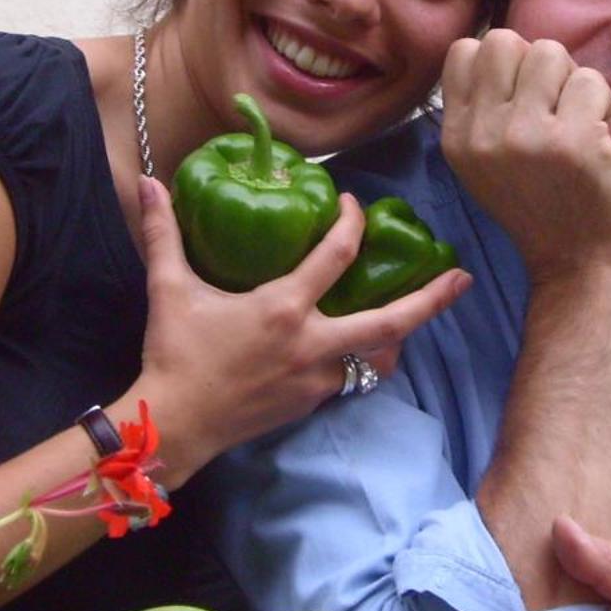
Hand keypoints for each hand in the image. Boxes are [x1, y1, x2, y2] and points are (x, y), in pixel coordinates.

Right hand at [132, 178, 469, 473]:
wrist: (175, 427)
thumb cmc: (174, 355)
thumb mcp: (169, 289)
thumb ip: (164, 234)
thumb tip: (147, 184)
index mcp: (284, 308)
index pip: (338, 254)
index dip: (353, 222)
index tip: (355, 206)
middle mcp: (312, 344)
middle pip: (391, 321)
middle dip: (432, 299)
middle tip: (463, 279)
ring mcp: (316, 380)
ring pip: (371, 354)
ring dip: (389, 334)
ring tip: (405, 314)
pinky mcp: (310, 404)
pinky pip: (345, 376)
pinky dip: (352, 359)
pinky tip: (344, 346)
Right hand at [439, 32, 610, 282]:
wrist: (584, 265)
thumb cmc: (547, 204)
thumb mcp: (491, 161)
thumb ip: (487, 106)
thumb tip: (507, 44)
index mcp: (457, 138)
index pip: (465, 50)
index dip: (503, 62)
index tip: (524, 99)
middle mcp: (483, 136)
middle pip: (506, 39)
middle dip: (539, 64)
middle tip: (554, 108)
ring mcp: (527, 138)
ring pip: (551, 52)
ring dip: (575, 83)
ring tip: (579, 125)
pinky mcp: (574, 142)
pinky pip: (591, 81)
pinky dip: (605, 106)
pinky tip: (601, 143)